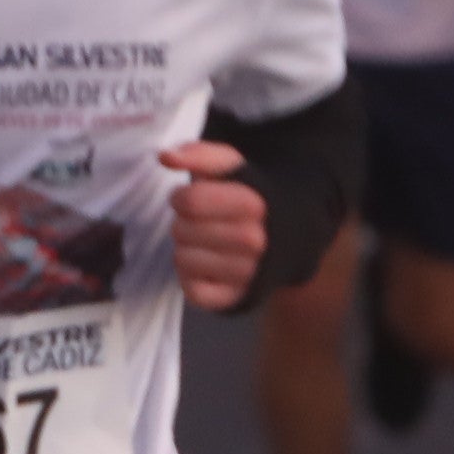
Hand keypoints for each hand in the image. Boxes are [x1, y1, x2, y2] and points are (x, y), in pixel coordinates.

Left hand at [160, 139, 266, 310]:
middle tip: (197, 223)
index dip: (180, 197)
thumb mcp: (232, 167)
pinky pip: (192, 291)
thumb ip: (200, 154)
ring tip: (202, 243)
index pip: (191, 202)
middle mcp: (256, 241)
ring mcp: (247, 274)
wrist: (288, 237)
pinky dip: (190, 278)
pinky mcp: (235, 299)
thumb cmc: (248, 198)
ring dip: (184, 249)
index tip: (188, 198)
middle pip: (182, 232)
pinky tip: (205, 266)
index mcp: (255, 204)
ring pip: (183, 260)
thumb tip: (165, 156)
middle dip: (182, 223)